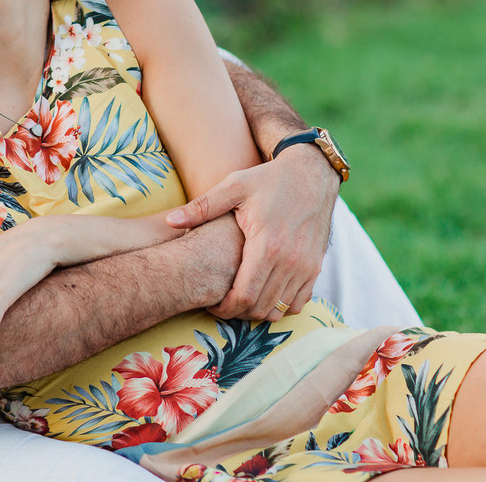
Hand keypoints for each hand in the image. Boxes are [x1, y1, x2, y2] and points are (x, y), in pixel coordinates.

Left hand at [167, 145, 337, 320]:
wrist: (311, 174)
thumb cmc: (268, 179)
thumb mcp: (233, 186)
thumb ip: (202, 207)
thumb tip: (170, 221)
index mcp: (267, 245)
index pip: (244, 296)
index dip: (224, 308)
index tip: (211, 305)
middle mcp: (290, 261)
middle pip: (260, 308)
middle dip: (237, 312)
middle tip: (220, 303)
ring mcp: (306, 267)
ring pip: (279, 310)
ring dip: (257, 311)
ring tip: (238, 298)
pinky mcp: (315, 267)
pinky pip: (298, 302)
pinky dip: (279, 305)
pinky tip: (262, 292)